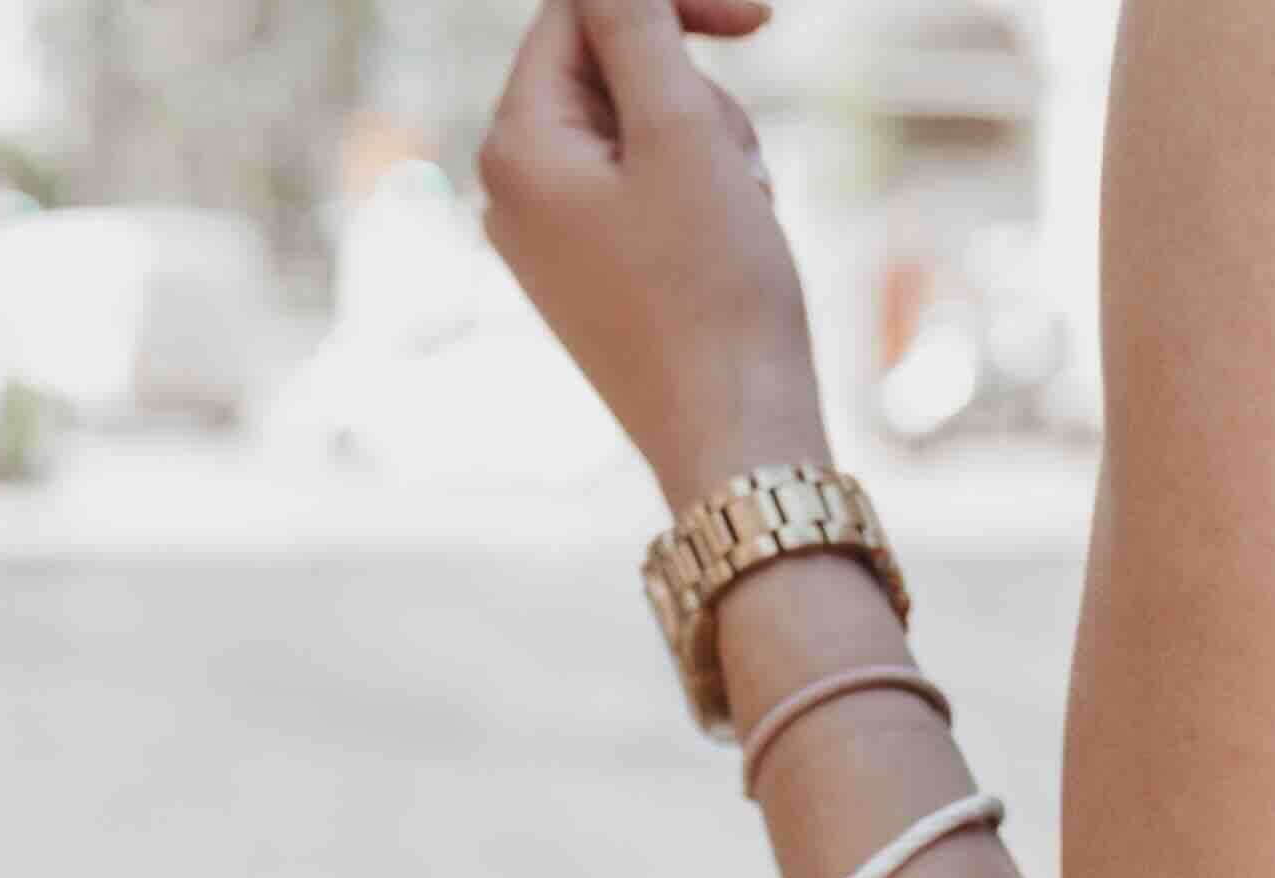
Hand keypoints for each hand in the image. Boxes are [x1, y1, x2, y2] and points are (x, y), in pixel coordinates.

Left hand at [479, 0, 830, 506]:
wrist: (736, 439)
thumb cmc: (713, 292)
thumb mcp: (679, 131)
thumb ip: (636, 23)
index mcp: (515, 145)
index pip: (582, 10)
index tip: (761, 21)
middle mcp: (513, 188)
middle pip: (614, 68)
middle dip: (695, 93)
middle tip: (740, 164)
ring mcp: (550, 236)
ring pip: (642, 127)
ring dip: (709, 145)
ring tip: (740, 216)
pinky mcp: (594, 272)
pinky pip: (649, 189)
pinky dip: (702, 194)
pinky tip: (731, 247)